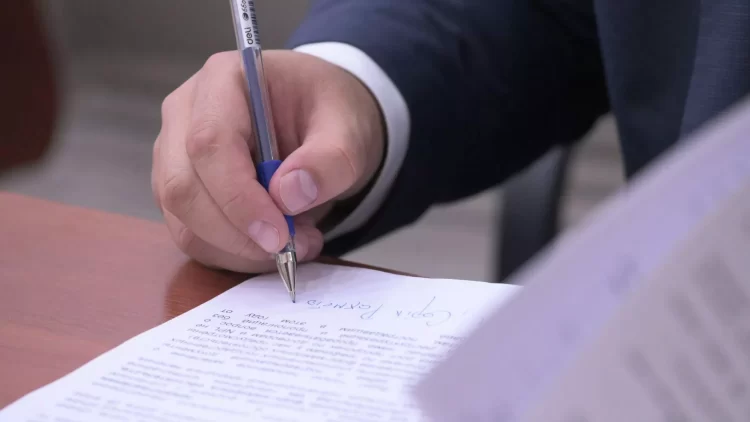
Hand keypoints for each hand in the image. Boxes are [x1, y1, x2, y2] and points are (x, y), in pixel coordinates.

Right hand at [152, 50, 384, 272]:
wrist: (321, 119)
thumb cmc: (329, 113)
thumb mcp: (349, 129)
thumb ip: (330, 159)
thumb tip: (288, 196)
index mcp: (224, 79)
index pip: (209, 143)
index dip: (239, 197)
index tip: (279, 234)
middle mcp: (186, 113)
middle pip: (183, 187)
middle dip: (237, 232)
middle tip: (292, 247)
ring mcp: (175, 153)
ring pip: (183, 220)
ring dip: (238, 248)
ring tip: (294, 243)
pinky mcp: (180, 190)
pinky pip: (192, 237)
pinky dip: (233, 254)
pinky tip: (274, 244)